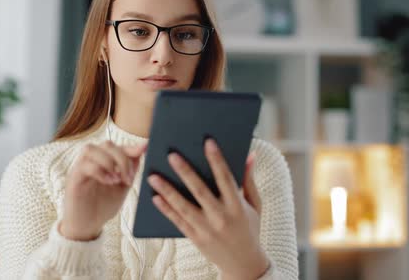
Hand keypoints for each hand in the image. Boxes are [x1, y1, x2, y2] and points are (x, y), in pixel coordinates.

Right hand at [60, 140, 146, 240]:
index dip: (132, 147)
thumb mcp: (122, 187)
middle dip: (122, 158)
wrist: (88, 225)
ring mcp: (80, 167)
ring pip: (91, 149)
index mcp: (104, 160)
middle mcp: (91, 160)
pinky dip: (100, 171)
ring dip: (109, 162)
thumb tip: (141, 152)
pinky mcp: (73, 178)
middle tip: (129, 177)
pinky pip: (84, 165)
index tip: (146, 148)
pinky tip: (109, 182)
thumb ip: (130, 170)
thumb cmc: (103, 205)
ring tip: (118, 180)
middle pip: (106, 144)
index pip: (118, 147)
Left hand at [147, 139, 268, 279]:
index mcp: (238, 206)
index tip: (208, 142)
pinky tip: (154, 197)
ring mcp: (207, 230)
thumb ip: (249, 180)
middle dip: (185, 171)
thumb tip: (249, 154)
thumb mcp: (255, 205)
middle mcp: (221, 217)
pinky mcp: (196, 239)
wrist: (244, 265)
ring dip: (167, 190)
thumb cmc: (250, 229)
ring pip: (184, 206)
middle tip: (172, 155)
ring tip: (153, 176)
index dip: (217, 159)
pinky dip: (166, 210)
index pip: (226, 178)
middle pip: (200, 190)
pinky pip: (178, 222)